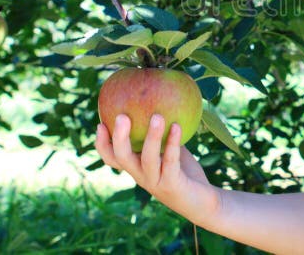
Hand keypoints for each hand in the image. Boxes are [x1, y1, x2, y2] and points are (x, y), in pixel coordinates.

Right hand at [95, 113, 218, 223]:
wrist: (203, 202)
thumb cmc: (185, 173)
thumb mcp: (171, 150)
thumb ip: (164, 133)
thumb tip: (162, 102)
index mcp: (137, 168)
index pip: (112, 159)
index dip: (102, 144)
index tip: (100, 123)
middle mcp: (142, 176)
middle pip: (122, 159)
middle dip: (119, 138)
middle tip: (122, 116)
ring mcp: (156, 182)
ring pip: (147, 160)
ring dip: (151, 137)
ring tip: (157, 116)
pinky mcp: (172, 185)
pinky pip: (171, 162)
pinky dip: (173, 143)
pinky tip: (177, 126)